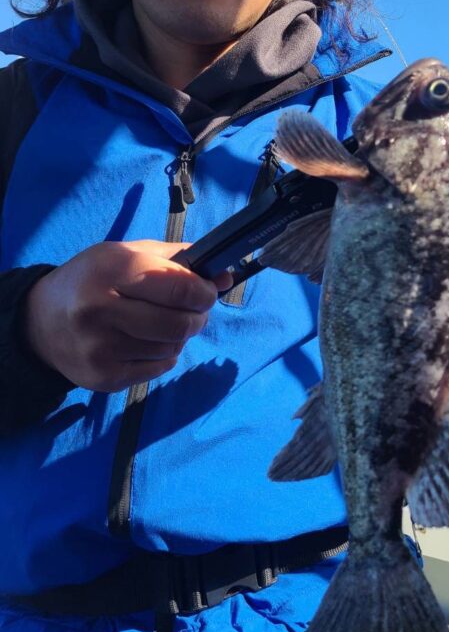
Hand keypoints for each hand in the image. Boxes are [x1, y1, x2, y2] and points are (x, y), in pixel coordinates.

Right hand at [23, 240, 231, 391]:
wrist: (40, 321)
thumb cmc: (93, 280)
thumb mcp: (127, 254)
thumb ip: (178, 260)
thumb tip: (224, 277)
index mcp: (112, 270)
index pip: (181, 288)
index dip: (205, 292)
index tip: (207, 291)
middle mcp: (102, 309)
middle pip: (180, 324)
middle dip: (198, 317)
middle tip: (193, 311)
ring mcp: (101, 348)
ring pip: (172, 348)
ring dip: (180, 336)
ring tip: (163, 324)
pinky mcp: (103, 377)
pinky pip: (158, 368)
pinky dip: (163, 354)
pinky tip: (146, 342)